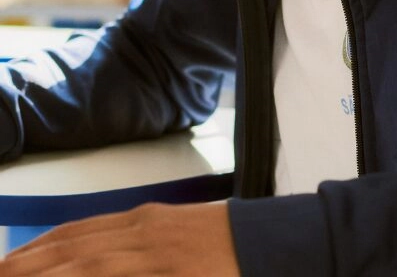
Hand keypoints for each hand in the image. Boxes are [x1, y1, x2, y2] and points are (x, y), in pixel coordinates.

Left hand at [0, 200, 240, 275]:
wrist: (273, 244)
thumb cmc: (228, 247)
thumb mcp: (179, 241)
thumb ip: (143, 252)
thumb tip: (107, 261)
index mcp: (145, 222)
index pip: (77, 233)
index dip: (38, 247)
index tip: (8, 261)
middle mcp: (144, 232)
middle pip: (74, 247)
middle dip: (29, 263)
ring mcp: (156, 253)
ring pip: (89, 265)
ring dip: (48, 273)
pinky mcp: (171, 271)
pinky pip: (119, 276)